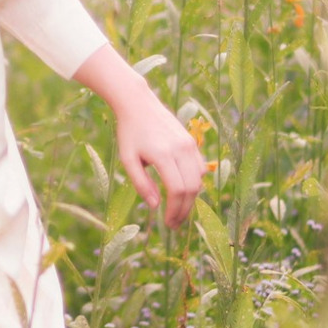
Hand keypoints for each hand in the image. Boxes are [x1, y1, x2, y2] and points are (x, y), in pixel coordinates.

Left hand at [68, 45, 204, 228]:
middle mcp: (180, 149)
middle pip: (191, 188)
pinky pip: (199, 168)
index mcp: (163, 154)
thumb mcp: (128, 159)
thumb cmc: (129, 133)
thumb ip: (141, 184)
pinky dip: (194, 184)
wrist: (138, 104)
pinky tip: (182, 193)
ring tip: (178, 212)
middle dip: (184, 210)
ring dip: (191, 199)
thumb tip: (155, 206)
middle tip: (174, 224)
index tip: (168, 224)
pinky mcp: (192, 142)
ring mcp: (189, 144)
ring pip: (198, 180)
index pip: (177, 190)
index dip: (174, 211)